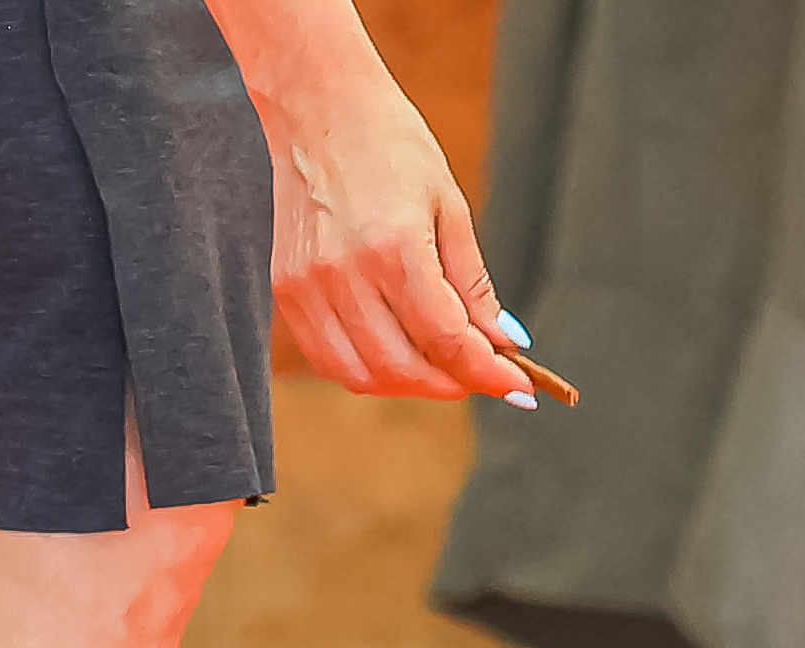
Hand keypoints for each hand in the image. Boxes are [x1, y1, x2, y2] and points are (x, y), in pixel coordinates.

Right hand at [267, 80, 534, 405]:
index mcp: (394, 248)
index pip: (448, 340)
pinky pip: (329, 358)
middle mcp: (344, 273)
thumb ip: (474, 285)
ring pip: (365, 375)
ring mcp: (308, 285)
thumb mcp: (450, 207)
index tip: (517, 384)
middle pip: (406, 368)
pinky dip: (370, 371)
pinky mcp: (286, 289)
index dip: (489, 374)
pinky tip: (400, 356)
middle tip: (484, 375)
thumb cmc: (389, 146)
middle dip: (455, 383)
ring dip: (413, 385)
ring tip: (444, 367)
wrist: (317, 104)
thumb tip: (504, 343)